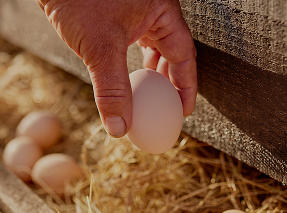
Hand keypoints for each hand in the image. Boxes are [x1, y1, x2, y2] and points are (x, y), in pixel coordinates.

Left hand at [36, 0, 196, 137]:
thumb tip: (120, 128)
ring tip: (147, 98)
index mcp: (162, 11)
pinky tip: (125, 79)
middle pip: (171, 53)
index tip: (182, 110)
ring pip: (152, 49)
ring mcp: (134, 12)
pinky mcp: (114, 16)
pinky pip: (132, 45)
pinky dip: (131, 65)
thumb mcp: (100, 46)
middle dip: (169, 83)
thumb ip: (112, 89)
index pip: (184, 54)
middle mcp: (152, 10)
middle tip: (165, 109)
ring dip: (150, 75)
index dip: (186, 86)